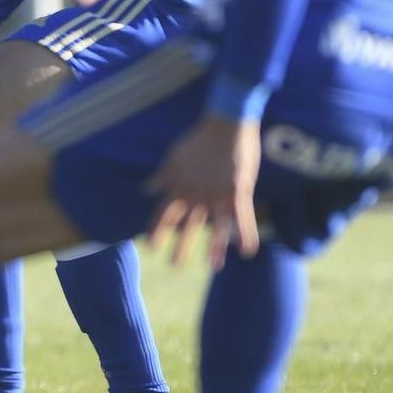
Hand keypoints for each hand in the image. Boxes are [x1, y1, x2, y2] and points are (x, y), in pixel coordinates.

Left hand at [146, 112, 260, 269]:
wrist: (224, 124)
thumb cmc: (199, 139)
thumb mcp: (173, 157)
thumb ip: (161, 177)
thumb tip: (145, 190)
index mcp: (179, 186)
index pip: (164, 213)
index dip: (157, 230)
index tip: (151, 246)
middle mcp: (196, 194)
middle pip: (186, 224)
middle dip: (180, 246)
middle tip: (175, 265)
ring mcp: (217, 195)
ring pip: (215, 228)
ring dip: (215, 249)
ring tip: (213, 267)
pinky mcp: (238, 192)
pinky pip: (242, 218)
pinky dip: (246, 235)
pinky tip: (247, 252)